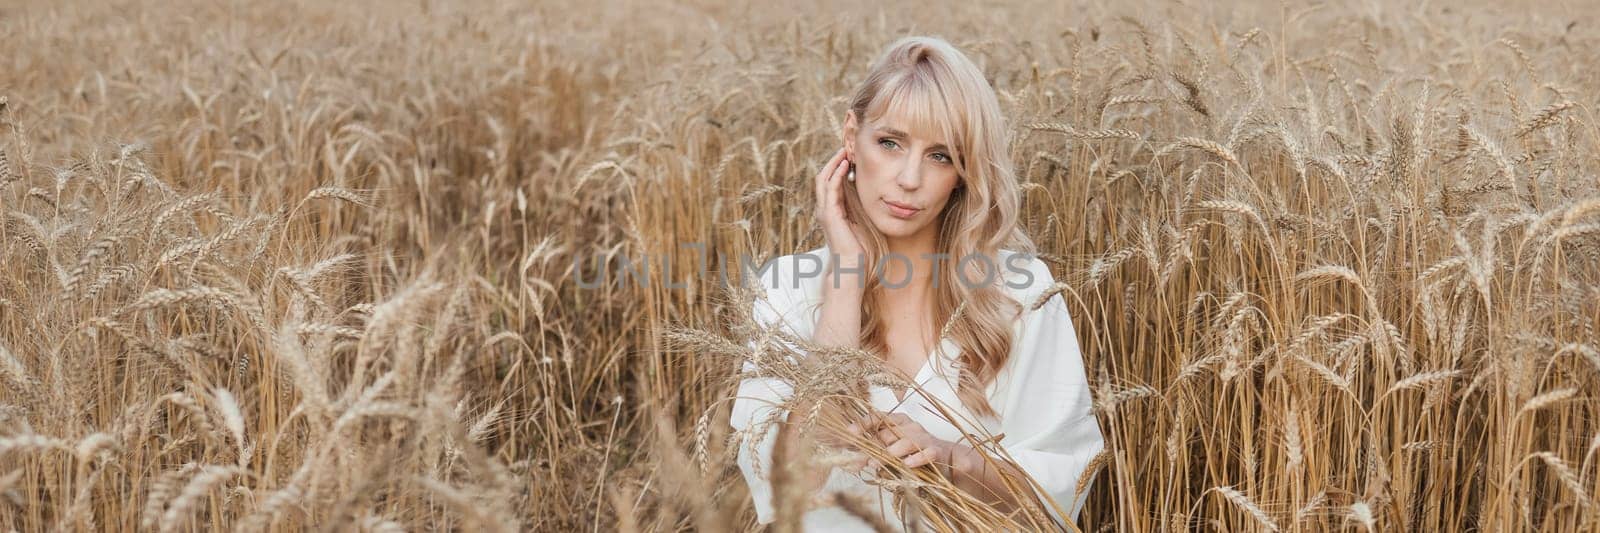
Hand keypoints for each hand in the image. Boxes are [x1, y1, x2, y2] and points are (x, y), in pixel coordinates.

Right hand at [814, 147, 869, 266]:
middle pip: (824, 177)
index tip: (852, 156)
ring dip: (834, 163)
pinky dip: (836, 174)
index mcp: (833, 211)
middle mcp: (825, 209)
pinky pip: (830, 188)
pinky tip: (846, 165)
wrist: (852, 268)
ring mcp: (825, 211)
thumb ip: (862, 209)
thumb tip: (874, 196)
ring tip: (845, 151)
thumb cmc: (860, 251)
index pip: (831, 183)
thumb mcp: (863, 223)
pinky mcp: (829, 214)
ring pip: (823, 179)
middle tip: (846, 148)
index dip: (839, 168)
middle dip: (834, 161)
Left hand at [849, 412, 971, 472]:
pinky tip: (907, 464)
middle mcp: (910, 426)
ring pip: (906, 442)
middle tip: (861, 459)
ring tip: (878, 463)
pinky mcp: (936, 450)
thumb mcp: (892, 449)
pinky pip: (927, 453)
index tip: (850, 432)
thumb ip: (875, 452)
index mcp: (898, 421)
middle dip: (874, 446)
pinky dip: (917, 458)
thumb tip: (853, 461)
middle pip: (889, 433)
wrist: (945, 458)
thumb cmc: (913, 452)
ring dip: (891, 452)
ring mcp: (924, 437)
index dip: (864, 423)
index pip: (879, 417)